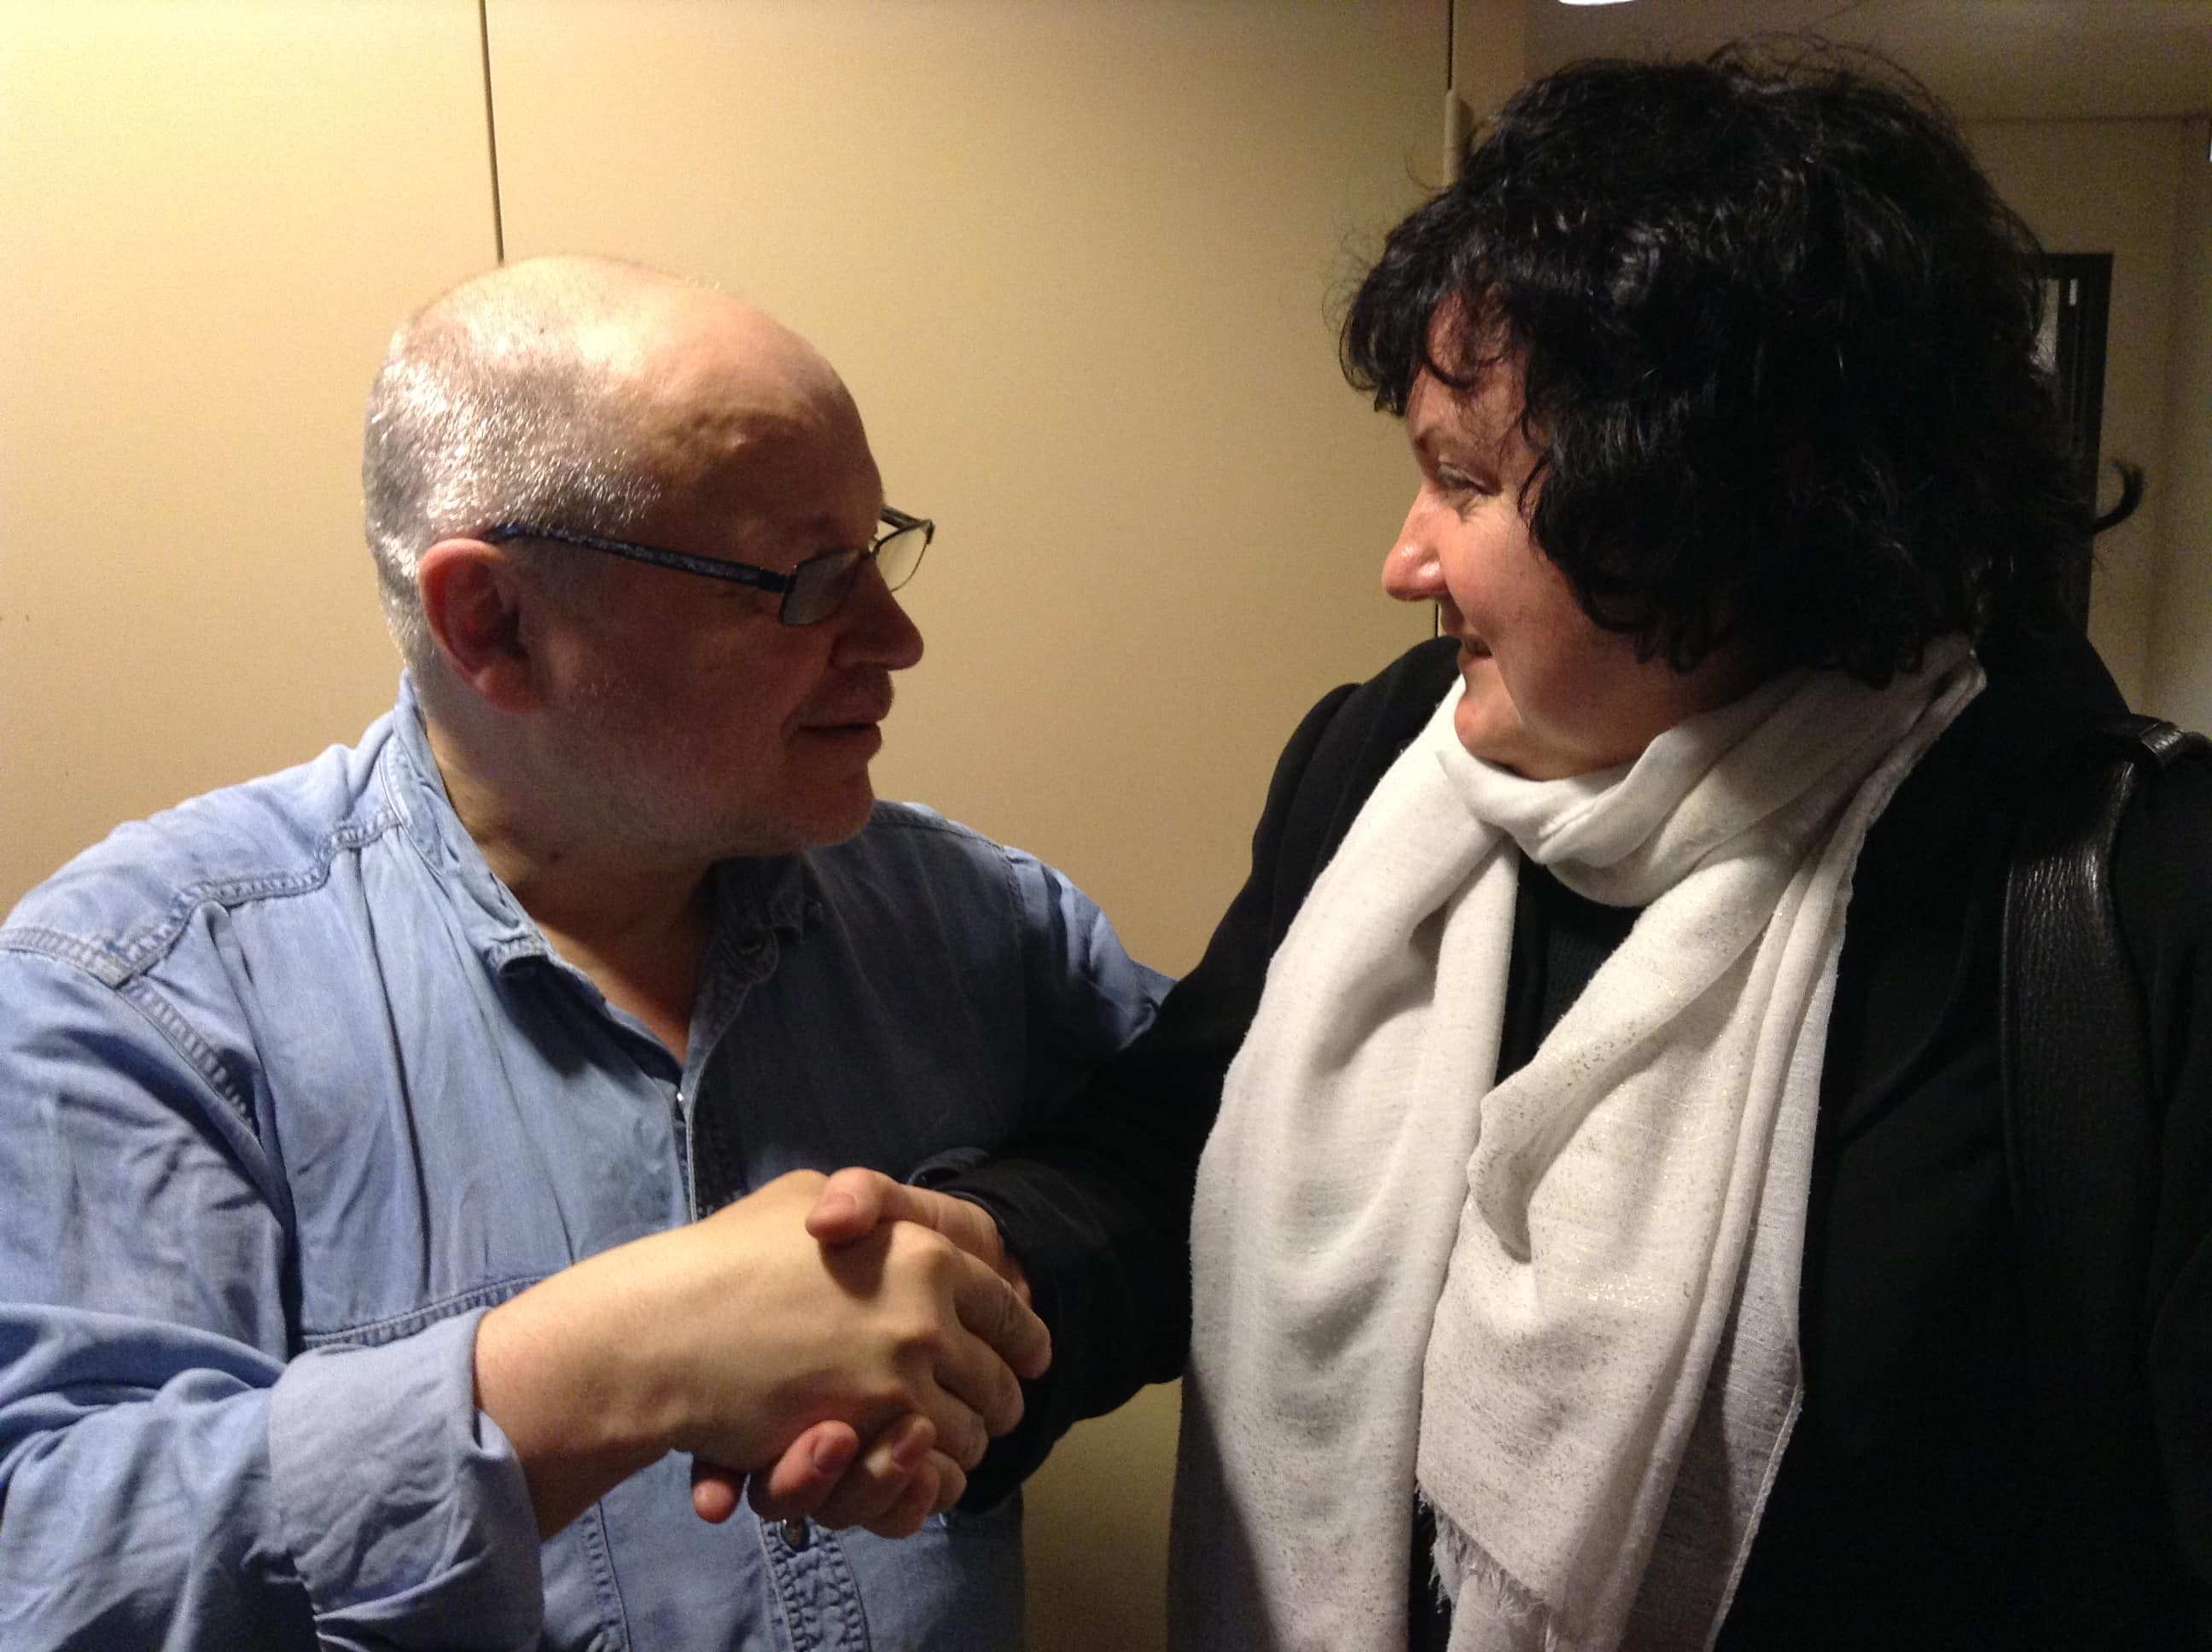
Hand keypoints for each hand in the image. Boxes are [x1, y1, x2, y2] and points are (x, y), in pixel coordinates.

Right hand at [473, 1169, 1046, 1535]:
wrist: (660, 1326)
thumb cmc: (729, 1254)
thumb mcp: (806, 1195)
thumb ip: (871, 1203)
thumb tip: (925, 1238)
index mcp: (927, 1256)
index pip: (1010, 1310)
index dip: (1025, 1338)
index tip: (1031, 1358)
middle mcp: (926, 1319)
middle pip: (1000, 1384)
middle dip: (999, 1403)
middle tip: (992, 1410)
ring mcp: (897, 1384)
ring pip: (968, 1438)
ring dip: (961, 1446)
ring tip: (945, 1442)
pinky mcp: (861, 1440)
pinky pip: (927, 1477)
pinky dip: (926, 1481)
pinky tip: (913, 1466)